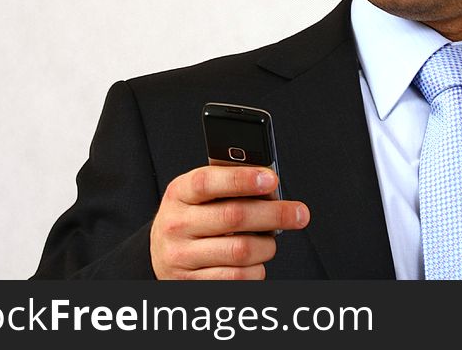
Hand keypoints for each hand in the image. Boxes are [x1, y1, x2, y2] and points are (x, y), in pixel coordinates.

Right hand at [150, 165, 308, 278]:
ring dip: (267, 245)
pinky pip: (238, 277)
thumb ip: (229, 185)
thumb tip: (270, 185)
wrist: (162, 254)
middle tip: (299, 213)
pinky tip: (255, 261)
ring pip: (241, 250)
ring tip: (270, 240)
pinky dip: (257, 269)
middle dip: (274, 214)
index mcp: (179, 193)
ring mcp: (181, 256)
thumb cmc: (193, 216)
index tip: (271, 179)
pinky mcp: (191, 282)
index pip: (208, 181)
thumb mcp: (200, 194)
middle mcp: (176, 224)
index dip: (242, 179)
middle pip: (234, 216)